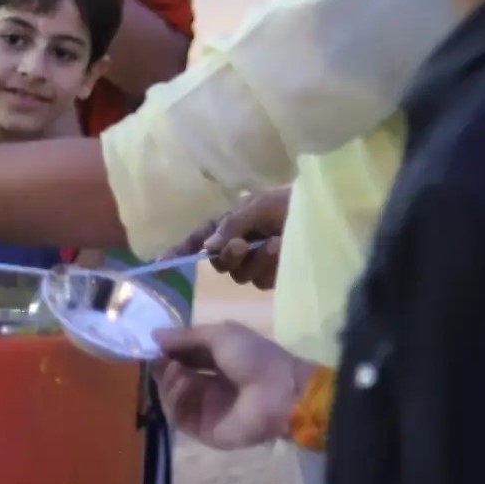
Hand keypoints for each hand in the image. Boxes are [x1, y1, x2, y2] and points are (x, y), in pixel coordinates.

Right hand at [152, 322, 311, 450]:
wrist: (280, 392)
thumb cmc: (254, 357)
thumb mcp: (221, 334)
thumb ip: (186, 336)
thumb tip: (154, 335)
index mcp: (216, 362)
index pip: (182, 357)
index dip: (167, 350)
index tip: (151, 344)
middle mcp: (208, 385)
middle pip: (172, 377)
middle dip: (162, 366)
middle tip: (157, 358)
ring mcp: (205, 409)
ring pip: (171, 397)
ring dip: (167, 381)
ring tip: (174, 369)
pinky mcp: (203, 430)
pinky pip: (178, 417)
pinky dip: (174, 399)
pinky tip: (182, 384)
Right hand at [168, 188, 288, 288]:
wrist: (325, 215)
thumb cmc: (288, 203)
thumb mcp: (258, 206)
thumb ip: (232, 225)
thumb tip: (208, 247)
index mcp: (229, 224)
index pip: (198, 239)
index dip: (179, 251)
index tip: (160, 264)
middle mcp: (239, 244)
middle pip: (218, 263)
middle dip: (229, 256)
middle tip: (243, 244)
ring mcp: (256, 261)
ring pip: (240, 275)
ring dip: (255, 260)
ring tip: (276, 243)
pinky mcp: (274, 275)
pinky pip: (261, 280)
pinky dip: (270, 267)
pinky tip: (283, 252)